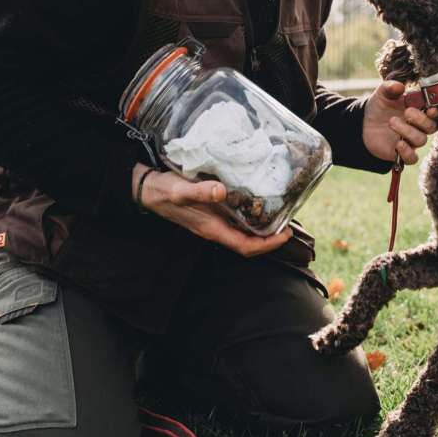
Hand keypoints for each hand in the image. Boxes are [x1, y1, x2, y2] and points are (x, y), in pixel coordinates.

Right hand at [132, 163, 291, 256]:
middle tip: (289, 225)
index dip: (267, 245)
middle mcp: (215, 229)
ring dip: (262, 230)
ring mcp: (213, 223)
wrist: (148, 190)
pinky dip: (250, 218)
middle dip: (270, 239)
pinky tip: (258, 205)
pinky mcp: (212, 214)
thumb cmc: (164, 191)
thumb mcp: (180, 190)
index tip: (285, 234)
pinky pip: (236, 222)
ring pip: (243, 234)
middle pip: (248, 244)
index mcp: (212, 229)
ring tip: (280, 216)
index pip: (245, 246)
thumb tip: (221, 191)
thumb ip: (200, 191)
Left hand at [362, 80, 437, 163]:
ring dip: (408, 131)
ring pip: (420, 140)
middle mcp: (418, 127)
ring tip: (392, 122)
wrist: (364, 124)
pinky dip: (407, 152)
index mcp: (418, 111)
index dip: (435, 111)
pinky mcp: (402, 153)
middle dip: (421, 119)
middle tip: (407, 112)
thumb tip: (399, 86)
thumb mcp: (382, 94)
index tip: (430, 108)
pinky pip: (412, 158)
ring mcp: (411, 141)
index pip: (434, 113)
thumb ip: (390, 88)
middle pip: (431, 127)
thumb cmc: (379, 107)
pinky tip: (397, 144)